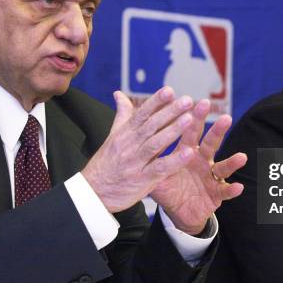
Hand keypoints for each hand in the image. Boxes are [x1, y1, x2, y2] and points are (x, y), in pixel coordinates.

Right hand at [82, 87, 196, 212]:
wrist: (92, 193)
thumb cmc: (106, 163)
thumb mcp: (112, 136)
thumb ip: (122, 115)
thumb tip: (119, 94)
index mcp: (124, 134)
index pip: (141, 114)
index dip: (155, 102)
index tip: (169, 90)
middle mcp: (129, 145)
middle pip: (151, 125)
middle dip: (169, 112)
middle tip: (187, 100)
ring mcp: (135, 162)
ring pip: (156, 144)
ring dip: (173, 131)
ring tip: (190, 119)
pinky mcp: (141, 180)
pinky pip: (160, 168)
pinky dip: (174, 161)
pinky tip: (188, 153)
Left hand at [150, 99, 246, 234]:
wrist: (178, 210)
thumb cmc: (169, 185)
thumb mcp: (156, 168)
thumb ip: (148, 152)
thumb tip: (126, 132)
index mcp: (188, 151)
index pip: (191, 131)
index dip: (194, 119)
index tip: (197, 102)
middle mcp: (202, 160)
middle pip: (211, 143)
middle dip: (218, 131)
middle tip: (225, 118)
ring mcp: (211, 176)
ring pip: (223, 166)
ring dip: (232, 162)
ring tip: (241, 157)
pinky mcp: (216, 193)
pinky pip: (224, 191)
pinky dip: (231, 190)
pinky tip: (239, 187)